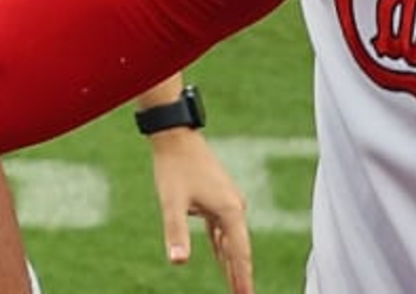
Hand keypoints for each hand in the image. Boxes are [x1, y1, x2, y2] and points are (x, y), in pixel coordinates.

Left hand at [145, 130, 255, 293]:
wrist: (176, 137)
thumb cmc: (174, 168)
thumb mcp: (172, 203)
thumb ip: (176, 232)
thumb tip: (178, 261)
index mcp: (230, 211)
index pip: (240, 254)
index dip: (243, 279)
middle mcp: (236, 208)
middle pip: (241, 250)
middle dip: (242, 276)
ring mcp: (229, 203)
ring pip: (234, 242)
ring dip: (234, 265)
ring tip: (237, 288)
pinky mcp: (220, 199)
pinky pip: (225, 232)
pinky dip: (225, 249)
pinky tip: (224, 261)